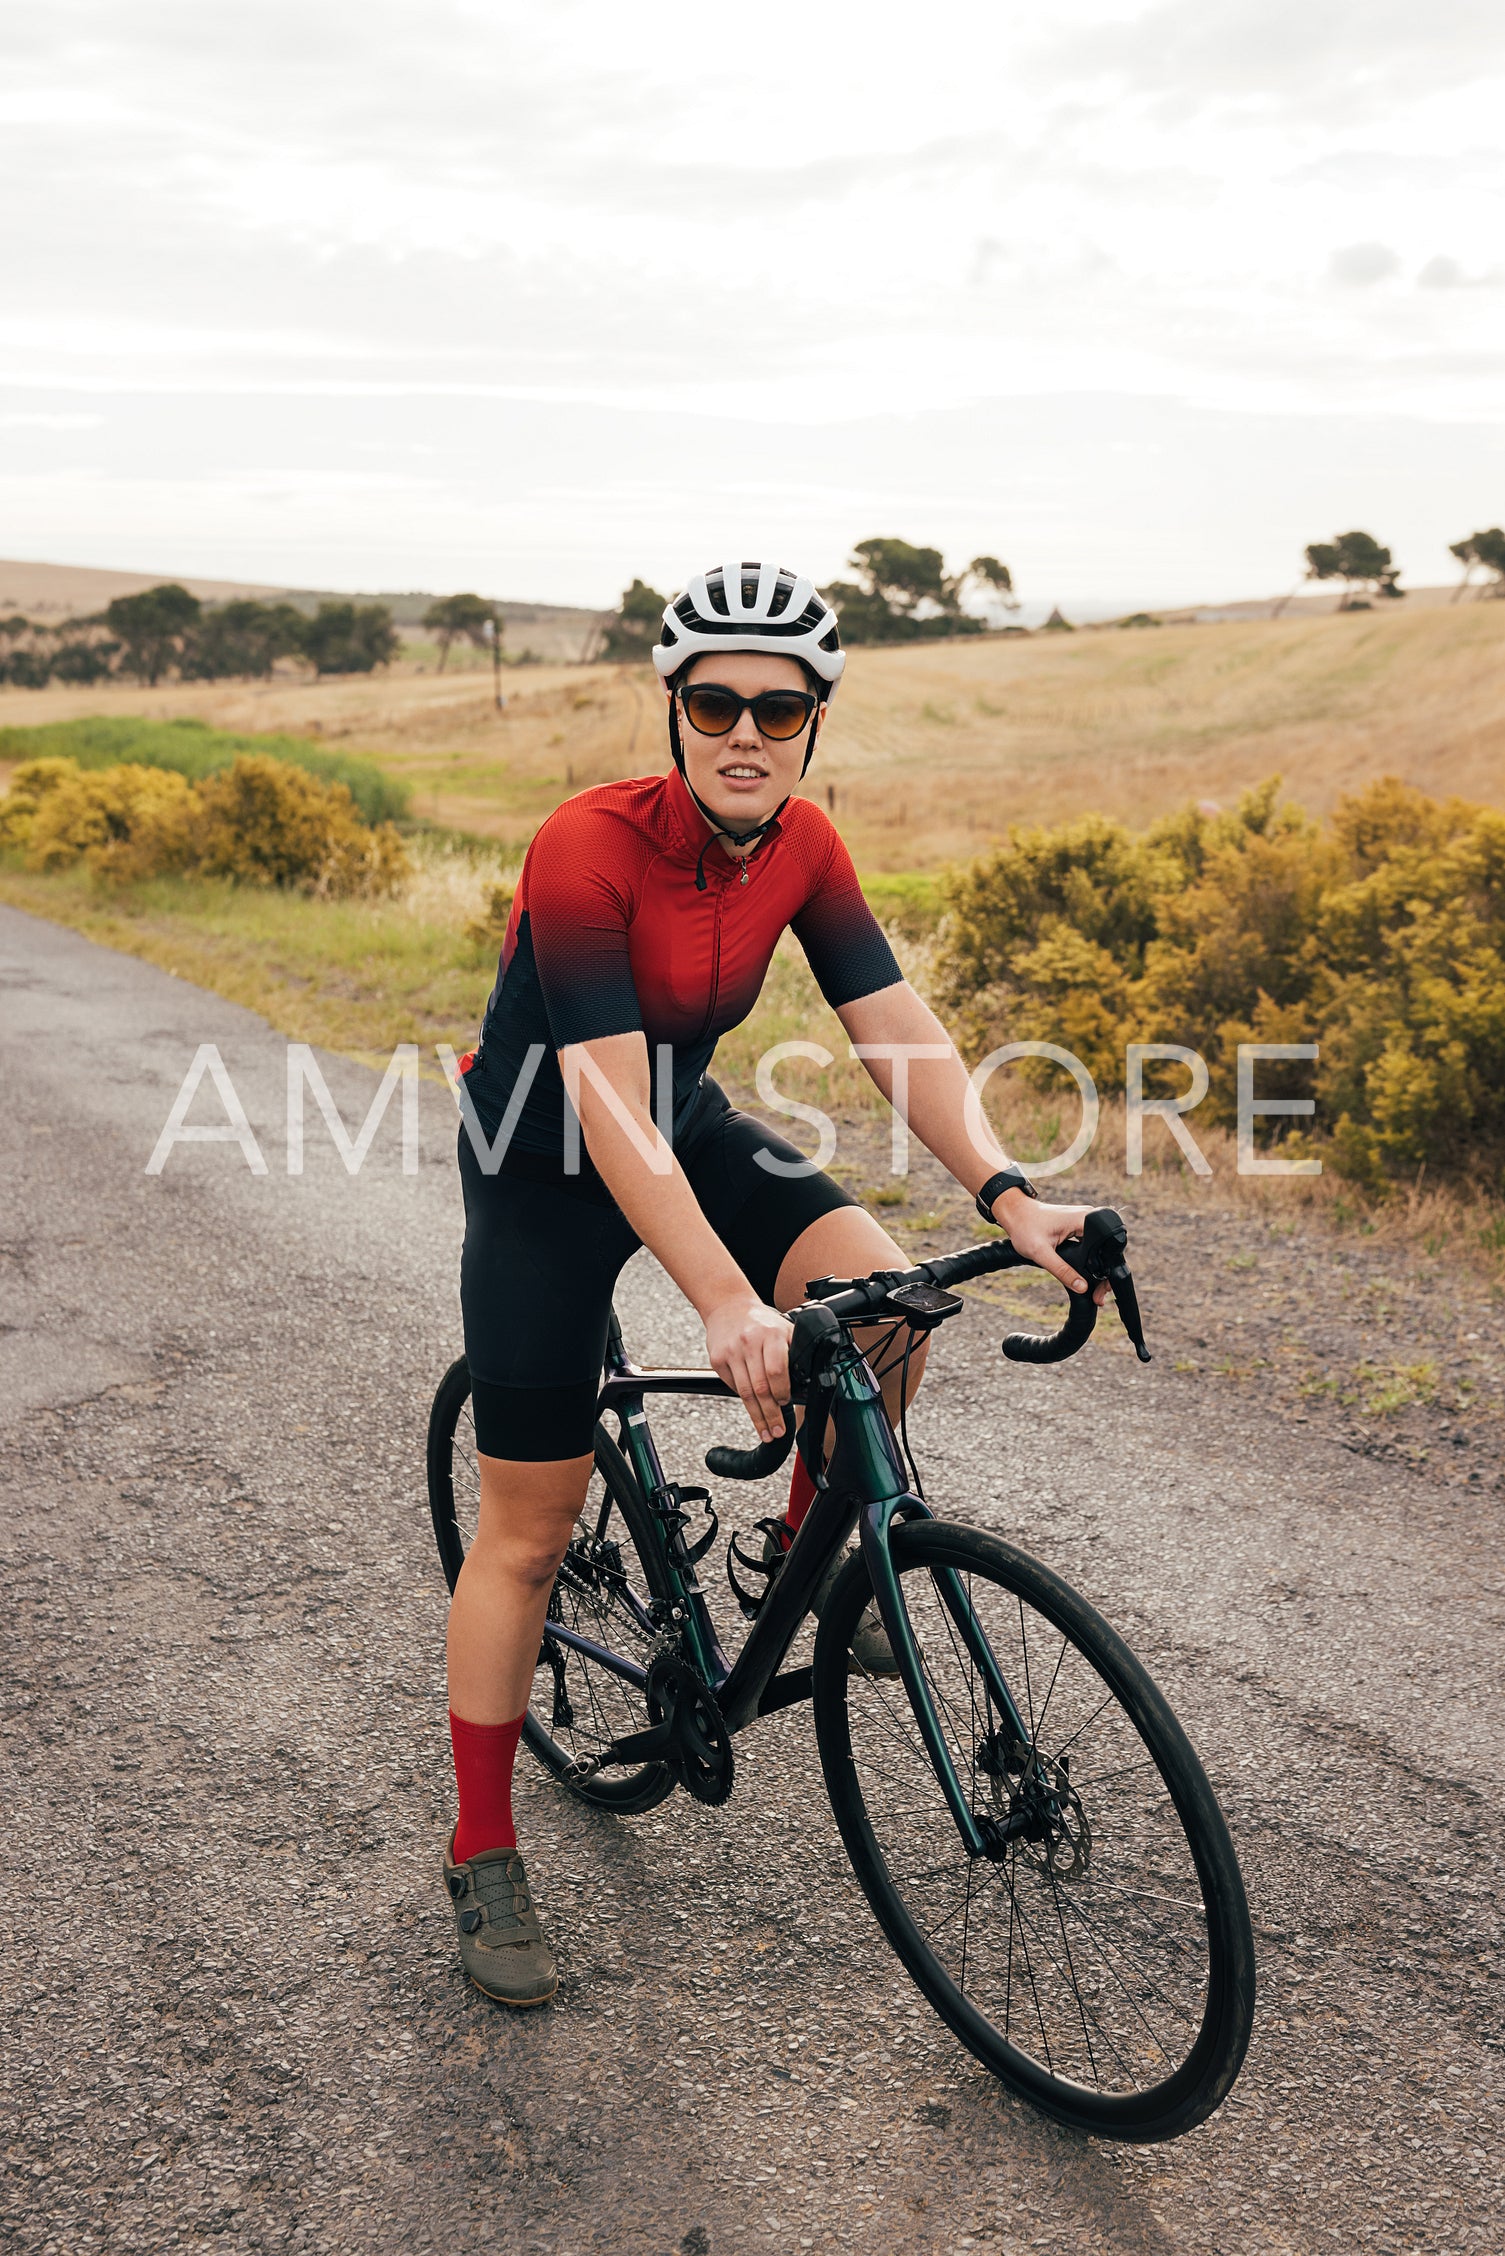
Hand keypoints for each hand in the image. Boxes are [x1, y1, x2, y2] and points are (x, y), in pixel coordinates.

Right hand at [704, 1294, 792, 1442]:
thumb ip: (795, 1351)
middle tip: (777, 1431)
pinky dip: (744, 1399)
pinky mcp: (717, 1359)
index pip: (776, 1371)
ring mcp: (731, 1351)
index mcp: (771, 1334)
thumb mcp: (784, 1328)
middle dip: (770, 1414)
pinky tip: (752, 1409)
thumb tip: (808, 1381)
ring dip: (757, 1416)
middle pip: (760, 1388)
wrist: (728, 1306)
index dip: (782, 1392)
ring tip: (766, 1431)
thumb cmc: (760, 1322)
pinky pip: (732, 1386)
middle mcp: (750, 1342)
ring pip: (745, 1392)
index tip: (786, 1404)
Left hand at [992, 1190, 1110, 1304]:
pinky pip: (1092, 1246)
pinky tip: (1088, 1276)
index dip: (1107, 1272)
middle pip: (1107, 1250)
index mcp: (1084, 1219)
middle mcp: (1088, 1216)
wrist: (1014, 1212)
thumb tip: (1082, 1287)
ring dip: (1099, 1270)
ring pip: (1100, 1250)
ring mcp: (1085, 1220)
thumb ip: (1062, 1270)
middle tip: (1098, 1296)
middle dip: (1105, 1274)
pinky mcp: (1079, 1226)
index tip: (1102, 1290)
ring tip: (1096, 1291)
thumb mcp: (1041, 1252)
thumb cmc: (1024, 1227)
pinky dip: (1091, 1261)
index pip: (1107, 1248)